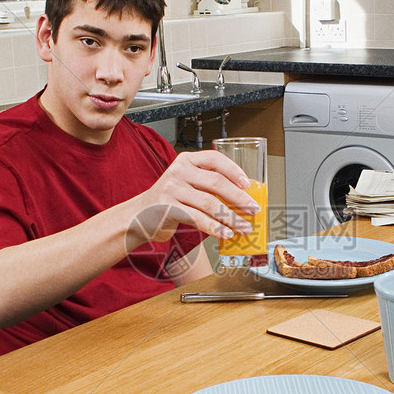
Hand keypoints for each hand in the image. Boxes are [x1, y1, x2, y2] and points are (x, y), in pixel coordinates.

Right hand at [134, 150, 259, 242]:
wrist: (139, 216)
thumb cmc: (169, 202)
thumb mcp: (189, 186)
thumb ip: (212, 186)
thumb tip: (246, 194)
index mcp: (187, 160)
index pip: (215, 159)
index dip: (234, 171)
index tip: (248, 184)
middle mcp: (178, 171)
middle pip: (216, 182)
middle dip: (239, 198)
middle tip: (253, 209)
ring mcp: (172, 188)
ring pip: (210, 203)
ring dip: (231, 217)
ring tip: (244, 227)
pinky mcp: (168, 207)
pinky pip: (198, 218)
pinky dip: (215, 227)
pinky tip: (226, 233)